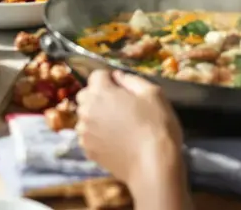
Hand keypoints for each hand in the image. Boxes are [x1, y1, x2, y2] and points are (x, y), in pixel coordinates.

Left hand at [76, 70, 182, 188]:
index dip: (110, 79)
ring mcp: (84, 131)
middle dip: (99, 96)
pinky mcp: (87, 149)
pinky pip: (87, 135)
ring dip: (96, 116)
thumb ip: (131, 80)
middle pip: (86, 95)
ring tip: (117, 126)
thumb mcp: (153, 94)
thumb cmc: (156, 126)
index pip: (96, 75)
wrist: (153, 165)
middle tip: (120, 107)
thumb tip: (117, 76)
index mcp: (100, 92)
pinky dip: (96, 134)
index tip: (123, 89)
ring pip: (85, 116)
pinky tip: (114, 140)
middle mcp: (86, 109)